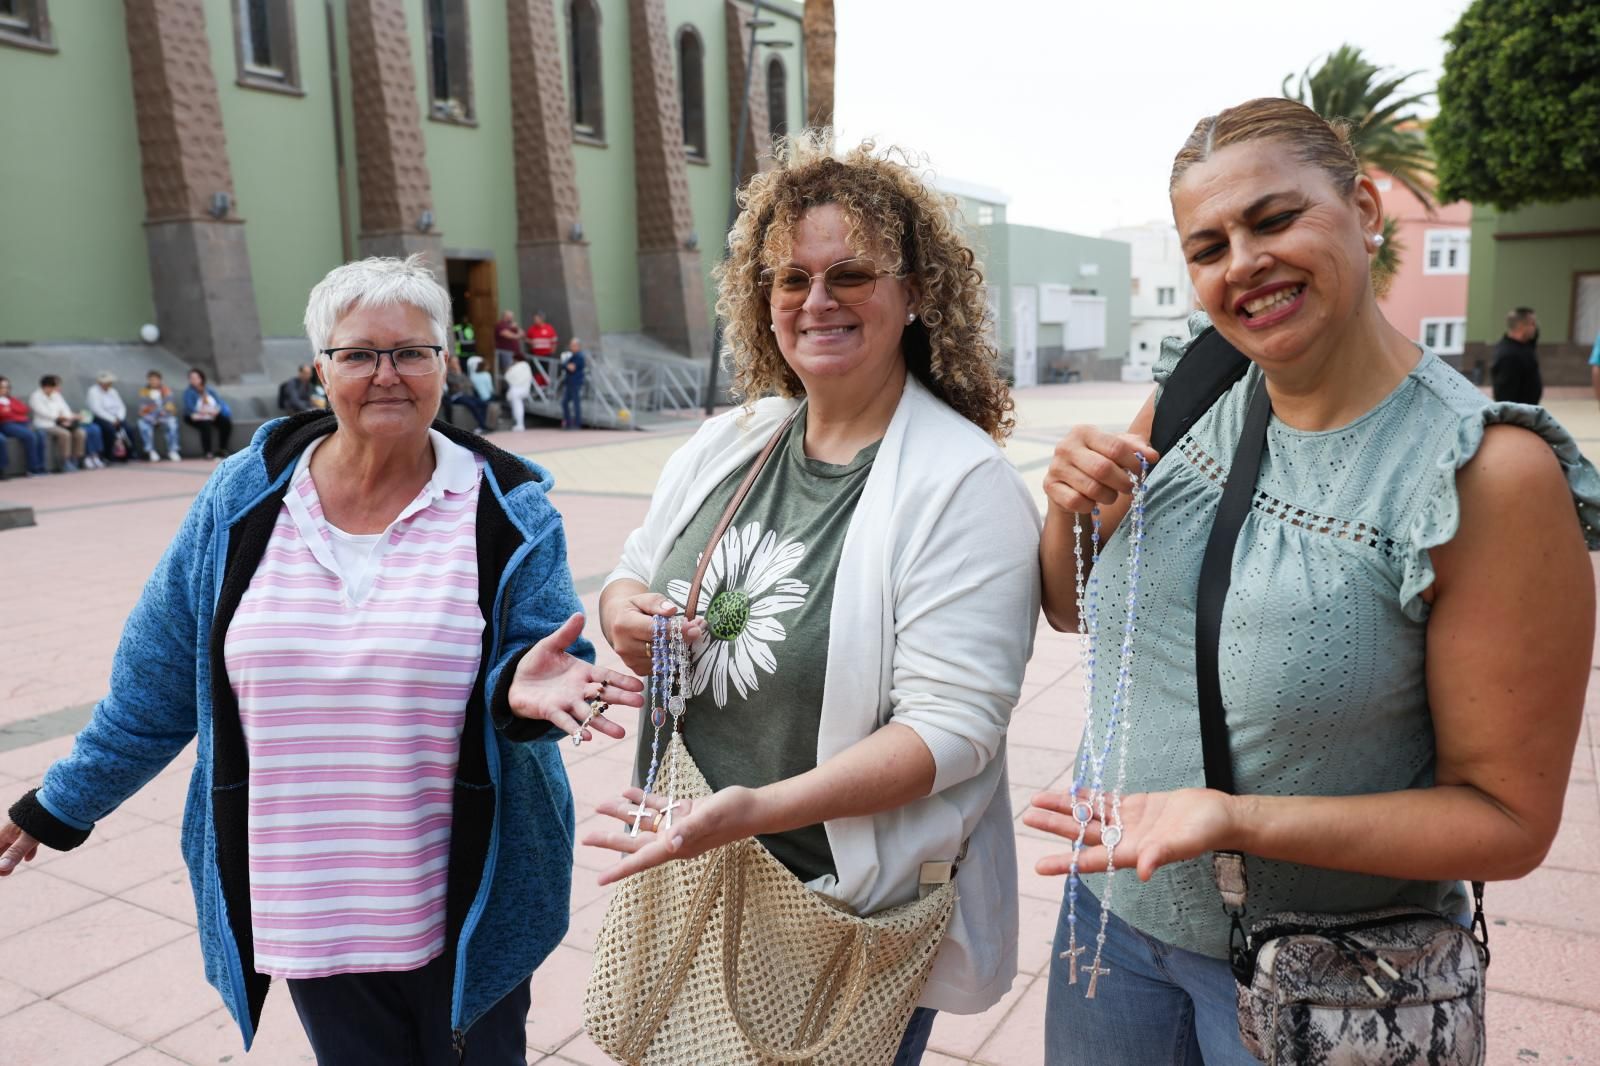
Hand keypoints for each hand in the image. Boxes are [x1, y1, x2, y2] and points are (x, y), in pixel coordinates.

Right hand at [0, 820, 39, 875]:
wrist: (58, 802)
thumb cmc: (42, 819)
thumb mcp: (29, 838)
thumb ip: (15, 852)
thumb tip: (1, 867)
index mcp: (7, 832)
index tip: (0, 873)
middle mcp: (13, 829)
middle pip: (3, 848)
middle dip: (2, 861)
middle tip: (3, 874)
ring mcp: (24, 828)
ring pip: (14, 845)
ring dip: (12, 857)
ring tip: (10, 869)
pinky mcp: (36, 827)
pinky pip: (27, 841)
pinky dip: (26, 851)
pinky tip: (29, 858)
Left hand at [507, 613, 643, 743]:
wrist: (514, 681)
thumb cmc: (536, 663)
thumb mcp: (551, 644)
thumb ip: (566, 633)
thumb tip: (580, 614)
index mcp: (582, 672)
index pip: (606, 676)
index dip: (622, 680)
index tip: (640, 686)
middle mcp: (579, 690)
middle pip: (603, 695)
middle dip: (621, 699)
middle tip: (641, 704)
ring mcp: (566, 702)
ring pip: (588, 713)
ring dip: (603, 723)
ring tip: (620, 734)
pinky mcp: (551, 712)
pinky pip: (566, 722)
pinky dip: (576, 729)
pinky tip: (587, 737)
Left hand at [582, 785, 762, 885]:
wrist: (754, 806)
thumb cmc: (734, 813)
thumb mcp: (710, 817)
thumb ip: (689, 829)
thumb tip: (669, 844)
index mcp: (678, 847)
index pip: (643, 860)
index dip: (620, 870)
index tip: (599, 879)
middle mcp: (675, 840)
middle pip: (636, 842)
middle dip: (611, 839)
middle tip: (586, 837)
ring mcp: (679, 826)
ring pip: (644, 821)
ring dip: (625, 813)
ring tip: (601, 804)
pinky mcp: (686, 812)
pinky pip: (659, 807)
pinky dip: (644, 800)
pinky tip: (629, 791)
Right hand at [603, 593, 704, 675]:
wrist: (617, 622)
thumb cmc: (633, 608)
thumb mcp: (643, 598)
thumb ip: (657, 603)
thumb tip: (671, 610)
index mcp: (624, 625)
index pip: (654, 630)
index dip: (676, 630)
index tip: (694, 627)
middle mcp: (624, 646)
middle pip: (661, 647)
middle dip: (683, 639)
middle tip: (698, 629)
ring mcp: (630, 661)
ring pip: (664, 659)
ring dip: (681, 648)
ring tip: (690, 635)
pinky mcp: (637, 669)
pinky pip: (661, 666)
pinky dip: (673, 657)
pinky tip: (678, 645)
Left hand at [1024, 787, 1240, 881]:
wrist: (1220, 814)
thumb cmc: (1206, 832)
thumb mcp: (1184, 843)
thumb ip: (1162, 854)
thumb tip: (1144, 872)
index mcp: (1133, 853)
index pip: (1093, 860)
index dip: (1067, 863)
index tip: (1040, 866)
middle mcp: (1125, 840)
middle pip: (1083, 834)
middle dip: (1056, 826)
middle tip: (1028, 816)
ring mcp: (1128, 823)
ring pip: (1089, 816)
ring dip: (1064, 809)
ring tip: (1037, 801)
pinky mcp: (1134, 806)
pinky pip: (1104, 801)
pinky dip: (1085, 796)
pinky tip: (1067, 790)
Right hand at [1043, 427, 1156, 513]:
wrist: (1069, 481)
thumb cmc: (1099, 461)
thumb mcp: (1117, 451)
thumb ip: (1136, 449)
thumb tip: (1152, 456)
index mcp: (1084, 431)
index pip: (1116, 447)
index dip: (1133, 462)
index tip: (1140, 471)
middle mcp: (1066, 446)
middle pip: (1103, 469)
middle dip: (1123, 483)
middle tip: (1129, 488)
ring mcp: (1055, 467)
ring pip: (1091, 488)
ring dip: (1109, 496)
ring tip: (1111, 495)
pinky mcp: (1050, 486)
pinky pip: (1076, 501)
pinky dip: (1090, 505)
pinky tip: (1093, 502)